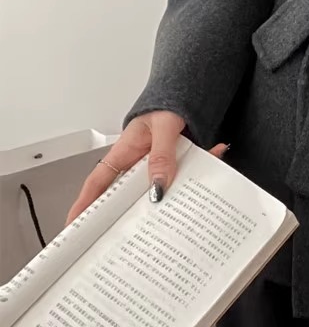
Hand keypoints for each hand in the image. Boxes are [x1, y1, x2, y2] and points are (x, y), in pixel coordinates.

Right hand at [65, 111, 227, 225]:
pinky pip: (186, 175)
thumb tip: (158, 185)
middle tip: (131, 239)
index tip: (74, 228)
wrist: (188, 89)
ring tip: (178, 215)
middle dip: (129, 217)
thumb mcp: (164, 126)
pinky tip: (215, 160)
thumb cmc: (167, 103)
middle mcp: (138, 162)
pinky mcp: (176, 164)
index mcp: (125, 152)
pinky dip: (201, 173)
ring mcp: (157, 165)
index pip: (99, 183)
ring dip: (172, 197)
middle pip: (127, 195)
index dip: (84, 206)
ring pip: (159, 188)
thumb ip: (162, 153)